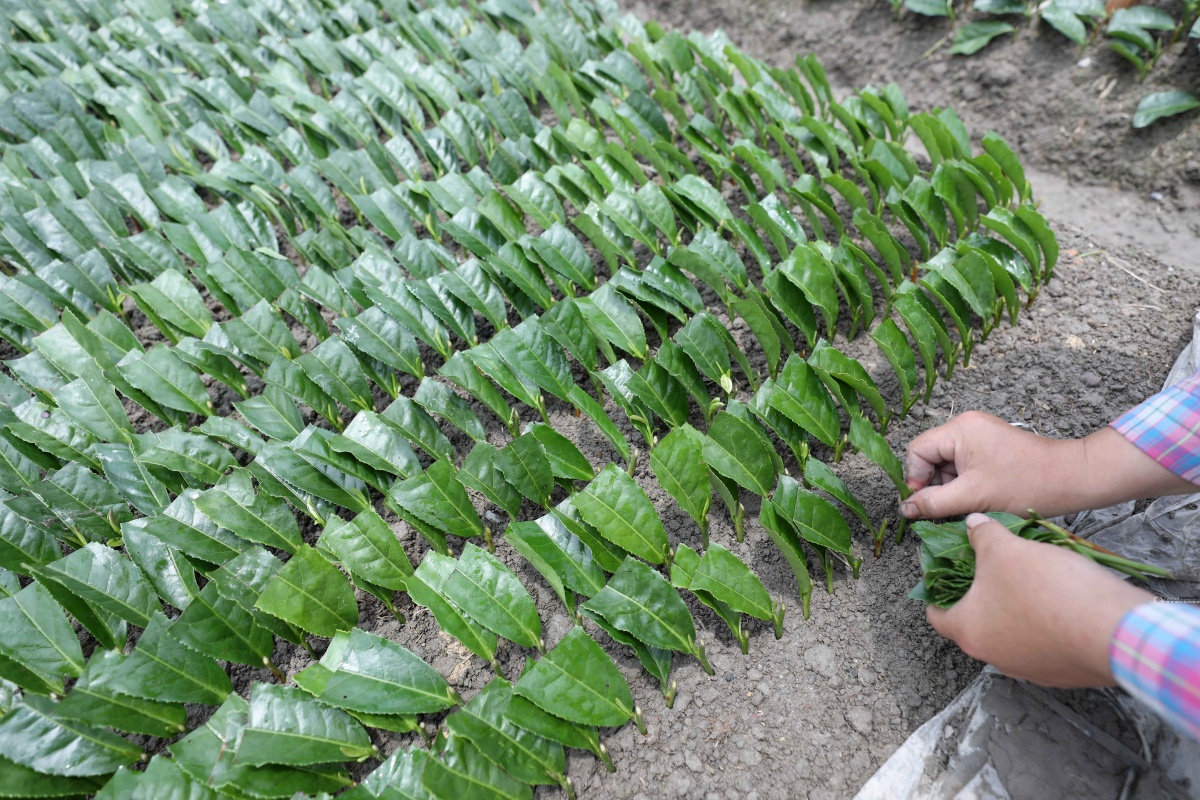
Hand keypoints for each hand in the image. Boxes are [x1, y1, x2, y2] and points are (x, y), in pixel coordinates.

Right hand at [900, 411, 1195, 519]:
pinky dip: (966, 482)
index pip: (918, 451)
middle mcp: (966, 425)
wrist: (1072, 478)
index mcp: (959, 429)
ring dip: (952, 485)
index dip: (916, 479)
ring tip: (969, 504)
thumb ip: (933, 503)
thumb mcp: (972, 497)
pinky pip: (966, 462)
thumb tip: (905, 509)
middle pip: (932, 456)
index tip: (927, 504)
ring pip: (948, 462)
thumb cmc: (1023, 485)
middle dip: (936, 484)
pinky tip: (979, 497)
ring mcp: (981, 433)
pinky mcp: (992, 444)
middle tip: (950, 507)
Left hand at [926, 514, 1152, 687]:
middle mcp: (993, 657)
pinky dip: (1042, 624)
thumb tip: (971, 524)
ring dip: (1013, 610)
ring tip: (1025, 581)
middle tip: (988, 570)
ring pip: (1010, 634)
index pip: (937, 615)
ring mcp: (1028, 669)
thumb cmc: (1046, 590)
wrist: (1114, 631)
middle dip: (979, 596)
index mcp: (969, 632)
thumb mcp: (1006, 549)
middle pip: (975, 623)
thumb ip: (982, 535)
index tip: (942, 575)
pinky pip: (1042, 644)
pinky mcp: (1060, 673)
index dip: (936, 592)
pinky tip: (1057, 601)